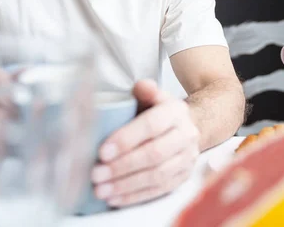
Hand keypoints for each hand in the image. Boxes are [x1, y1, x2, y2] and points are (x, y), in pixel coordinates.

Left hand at [91, 80, 199, 206]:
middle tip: (96, 174)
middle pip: (154, 154)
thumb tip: (140, 86)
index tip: (102, 151)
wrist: (187, 127)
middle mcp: (186, 135)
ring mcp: (187, 158)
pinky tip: (115, 198)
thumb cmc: (158, 112)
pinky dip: (135, 196)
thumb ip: (144, 91)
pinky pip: (159, 190)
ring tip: (101, 189)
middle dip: (122, 166)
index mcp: (176, 112)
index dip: (127, 139)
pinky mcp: (183, 177)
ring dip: (126, 185)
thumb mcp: (152, 97)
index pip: (152, 126)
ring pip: (157, 175)